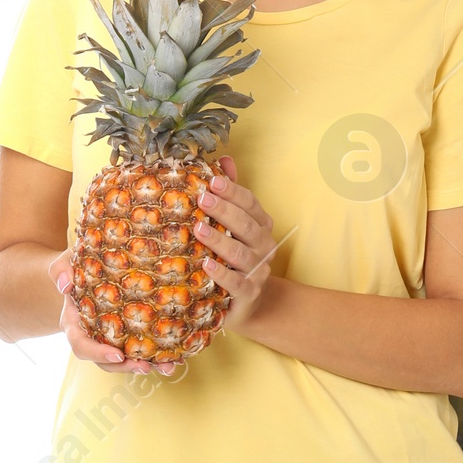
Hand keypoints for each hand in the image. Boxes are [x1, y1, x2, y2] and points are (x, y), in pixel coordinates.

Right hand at [46, 247, 174, 375]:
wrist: (92, 265)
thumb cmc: (79, 264)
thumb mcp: (66, 262)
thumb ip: (60, 269)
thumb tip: (65, 286)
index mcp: (74, 323)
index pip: (81, 345)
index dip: (97, 353)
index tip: (117, 355)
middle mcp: (92, 335)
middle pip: (105, 360)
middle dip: (125, 367)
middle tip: (145, 366)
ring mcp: (110, 337)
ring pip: (124, 361)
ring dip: (144, 366)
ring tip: (166, 367)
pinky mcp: (128, 334)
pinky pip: (140, 350)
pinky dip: (157, 357)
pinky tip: (175, 359)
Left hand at [194, 156, 277, 331]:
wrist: (247, 303)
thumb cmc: (234, 258)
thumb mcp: (233, 225)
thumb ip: (231, 194)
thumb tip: (224, 159)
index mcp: (261, 225)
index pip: (250, 203)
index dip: (233, 191)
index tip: (213, 180)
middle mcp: (264, 245)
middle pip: (247, 224)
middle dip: (224, 210)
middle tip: (202, 198)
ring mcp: (259, 270)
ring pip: (241, 253)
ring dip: (220, 241)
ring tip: (198, 229)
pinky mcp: (250, 294)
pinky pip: (238, 283)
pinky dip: (223, 275)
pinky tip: (206, 265)